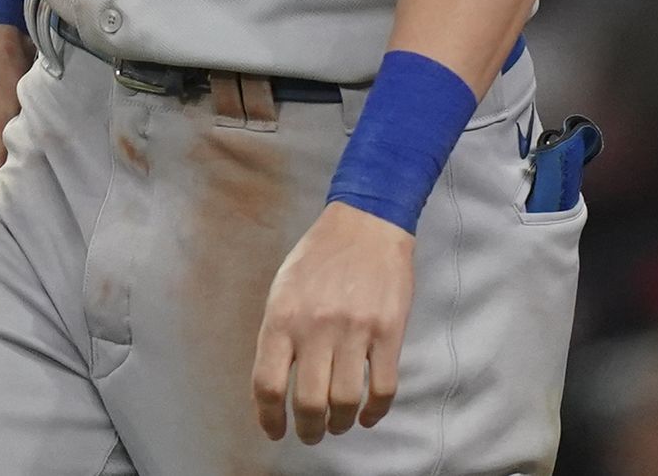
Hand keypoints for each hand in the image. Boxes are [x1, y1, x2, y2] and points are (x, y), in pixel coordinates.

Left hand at [251, 201, 415, 443]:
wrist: (366, 223)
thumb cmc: (319, 257)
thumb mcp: (283, 290)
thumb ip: (277, 336)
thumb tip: (273, 388)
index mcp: (283, 317)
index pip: (268, 384)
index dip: (269, 418)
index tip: (275, 430)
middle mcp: (316, 326)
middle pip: (308, 402)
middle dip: (308, 429)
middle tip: (310, 433)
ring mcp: (355, 329)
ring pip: (345, 402)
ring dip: (339, 424)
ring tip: (337, 425)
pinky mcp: (389, 331)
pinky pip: (383, 388)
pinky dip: (375, 412)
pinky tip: (367, 415)